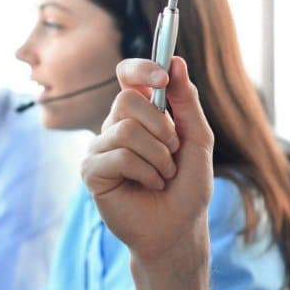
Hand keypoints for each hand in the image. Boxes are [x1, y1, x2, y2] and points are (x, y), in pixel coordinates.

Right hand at [81, 56, 214, 266]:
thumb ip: (187, 101)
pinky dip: (146, 172)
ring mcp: (100, 148)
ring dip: (158, 156)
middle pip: (127, 100)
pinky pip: (119, 156)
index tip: (163, 76)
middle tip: (172, 151)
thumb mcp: (198, 138)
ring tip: (164, 175)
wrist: (180, 228)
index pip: (128, 75)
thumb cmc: (188, 185)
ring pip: (126, 130)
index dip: (141, 69)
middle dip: (161, 127)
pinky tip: (150, 185)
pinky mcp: (92, 172)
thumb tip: (176, 61)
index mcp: (140, 113)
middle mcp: (116, 126)